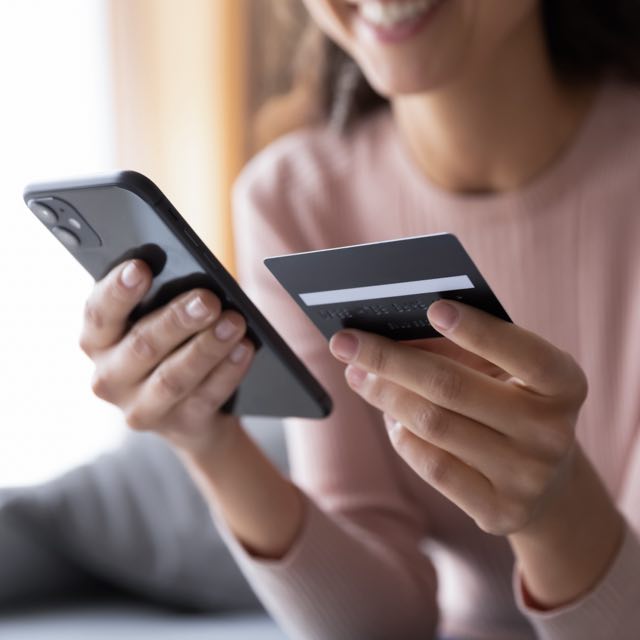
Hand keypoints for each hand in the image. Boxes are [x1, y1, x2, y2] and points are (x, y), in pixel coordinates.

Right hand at [79, 259, 253, 455]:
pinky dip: (228, 371)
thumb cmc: (170, 347)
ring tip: (235, 322)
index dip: (118, 290)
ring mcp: (141, 408)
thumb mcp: (154, 323)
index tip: (140, 267)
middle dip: (177, 320)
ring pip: (174, 377)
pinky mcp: (179, 426)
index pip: (99, 313)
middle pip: (142, 345)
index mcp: (98, 342)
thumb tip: (193, 280)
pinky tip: (244, 349)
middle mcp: (110, 378)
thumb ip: (160, 301)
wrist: (189, 413)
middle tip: (208, 300)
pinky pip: (206, 397)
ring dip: (207, 347)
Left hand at [328, 299, 588, 536]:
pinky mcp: (499, 512)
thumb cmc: (513, 404)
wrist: (545, 482)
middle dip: (389, 359)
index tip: (432, 308)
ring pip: (433, 425)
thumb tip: (388, 335)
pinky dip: (402, 435)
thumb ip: (461, 349)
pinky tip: (390, 416)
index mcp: (565, 385)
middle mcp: (553, 434)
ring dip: (384, 394)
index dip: (478, 331)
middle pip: (452, 388)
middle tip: (345, 341)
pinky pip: (431, 465)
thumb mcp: (505, 372)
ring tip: (358, 374)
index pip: (524, 353)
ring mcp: (527, 478)